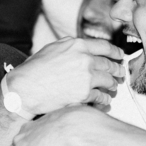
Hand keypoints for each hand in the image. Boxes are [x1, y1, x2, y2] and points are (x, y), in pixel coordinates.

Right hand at [7, 37, 123, 115]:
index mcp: (78, 46)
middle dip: (117, 70)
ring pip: (108, 81)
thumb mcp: (52, 48)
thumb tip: (83, 46)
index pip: (105, 46)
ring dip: (112, 85)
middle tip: (120, 73)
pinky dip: (104, 100)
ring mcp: (86, 77)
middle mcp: (85, 59)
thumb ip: (70, 45)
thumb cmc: (34, 69)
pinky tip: (104, 100)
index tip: (120, 56)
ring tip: (112, 87)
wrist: (25, 89)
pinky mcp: (84, 94)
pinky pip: (101, 97)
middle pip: (110, 65)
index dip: (116, 52)